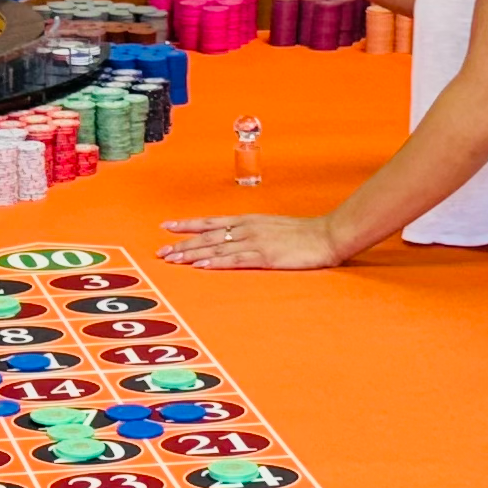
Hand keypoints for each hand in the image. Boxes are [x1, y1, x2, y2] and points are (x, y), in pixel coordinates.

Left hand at [156, 213, 345, 270]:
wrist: (327, 235)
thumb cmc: (302, 233)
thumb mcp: (271, 226)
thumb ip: (251, 231)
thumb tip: (233, 237)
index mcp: (248, 220)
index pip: (210, 222)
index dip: (187, 225)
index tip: (166, 227)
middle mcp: (247, 228)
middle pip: (207, 236)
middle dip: (182, 244)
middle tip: (161, 252)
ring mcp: (255, 242)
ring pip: (216, 248)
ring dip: (192, 254)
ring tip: (173, 260)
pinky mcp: (265, 256)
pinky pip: (235, 260)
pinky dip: (216, 263)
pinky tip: (201, 266)